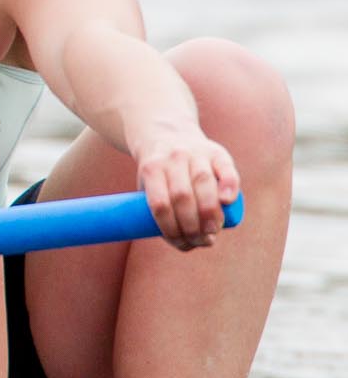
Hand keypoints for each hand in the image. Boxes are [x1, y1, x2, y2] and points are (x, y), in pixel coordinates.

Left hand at [134, 126, 241, 250]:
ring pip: (203, 182)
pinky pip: (225, 169)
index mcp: (151, 169)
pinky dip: (229, 186)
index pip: (159, 204)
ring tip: (213, 231)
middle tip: (201, 240)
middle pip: (182, 196)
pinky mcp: (216, 152)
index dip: (171, 229)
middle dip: (192, 225)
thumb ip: (161, 212)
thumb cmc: (160, 173)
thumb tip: (187, 244)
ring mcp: (194, 153)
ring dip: (210, 213)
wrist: (167, 133)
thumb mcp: (148, 185)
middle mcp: (172, 158)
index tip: (182, 243)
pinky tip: (228, 202)